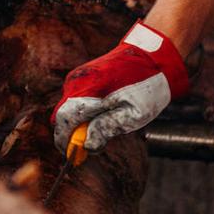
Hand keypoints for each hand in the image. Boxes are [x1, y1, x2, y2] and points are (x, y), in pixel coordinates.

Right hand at [52, 21, 188, 152]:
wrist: (152, 56)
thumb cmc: (146, 86)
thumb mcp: (133, 114)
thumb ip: (106, 129)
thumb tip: (87, 146)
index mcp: (88, 91)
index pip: (63, 121)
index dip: (65, 142)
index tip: (73, 157)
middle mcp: (77, 82)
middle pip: (61, 116)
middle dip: (71, 134)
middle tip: (88, 147)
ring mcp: (77, 77)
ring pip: (67, 108)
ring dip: (78, 122)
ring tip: (102, 127)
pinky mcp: (81, 76)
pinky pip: (73, 99)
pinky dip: (82, 111)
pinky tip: (101, 114)